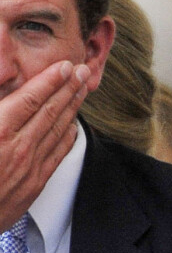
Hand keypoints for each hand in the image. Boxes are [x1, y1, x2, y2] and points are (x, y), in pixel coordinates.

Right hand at [0, 60, 88, 231]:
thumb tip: (6, 95)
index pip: (31, 98)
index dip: (50, 80)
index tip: (64, 67)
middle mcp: (17, 148)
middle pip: (50, 111)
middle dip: (69, 88)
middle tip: (83, 71)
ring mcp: (29, 167)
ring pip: (58, 130)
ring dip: (72, 107)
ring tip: (82, 90)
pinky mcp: (33, 185)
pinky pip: (56, 155)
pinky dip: (68, 137)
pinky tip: (74, 126)